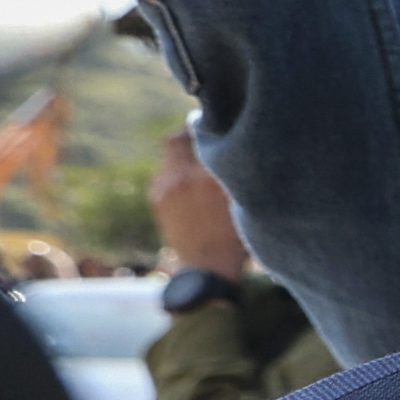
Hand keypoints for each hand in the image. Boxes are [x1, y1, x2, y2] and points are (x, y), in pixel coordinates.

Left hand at [149, 129, 248, 279]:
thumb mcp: (243, 202)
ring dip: (182, 157)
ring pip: (169, 155)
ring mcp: (166, 187)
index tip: (218, 130)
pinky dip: (176, 174)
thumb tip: (234, 148)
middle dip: (188, 137)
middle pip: (176, 138)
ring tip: (197, 169)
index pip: (202, 134)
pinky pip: (165, 173)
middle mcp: (184, 177)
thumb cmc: (235, 238)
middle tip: (201, 141)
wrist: (207, 270)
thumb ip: (234, 173)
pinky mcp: (157, 197)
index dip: (210, 129)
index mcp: (210, 177)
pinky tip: (190, 189)